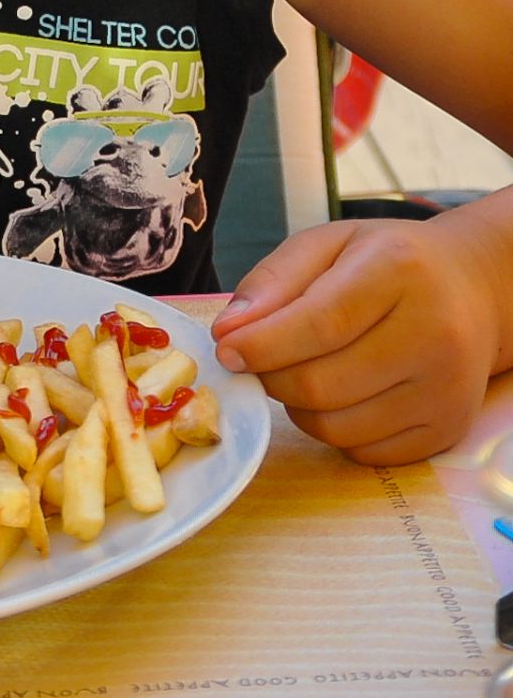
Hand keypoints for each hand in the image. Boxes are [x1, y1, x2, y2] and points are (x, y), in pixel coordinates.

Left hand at [210, 215, 499, 464]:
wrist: (471, 292)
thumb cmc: (388, 263)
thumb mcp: (328, 244)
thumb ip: (272, 281)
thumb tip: (229, 332)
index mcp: (398, 271)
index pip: (319, 324)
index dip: (262, 345)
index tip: (226, 350)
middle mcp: (433, 334)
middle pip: (320, 385)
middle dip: (271, 377)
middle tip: (259, 359)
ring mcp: (444, 390)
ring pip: (335, 427)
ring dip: (297, 406)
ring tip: (304, 369)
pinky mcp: (446, 430)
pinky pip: (360, 452)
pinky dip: (332, 429)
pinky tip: (341, 393)